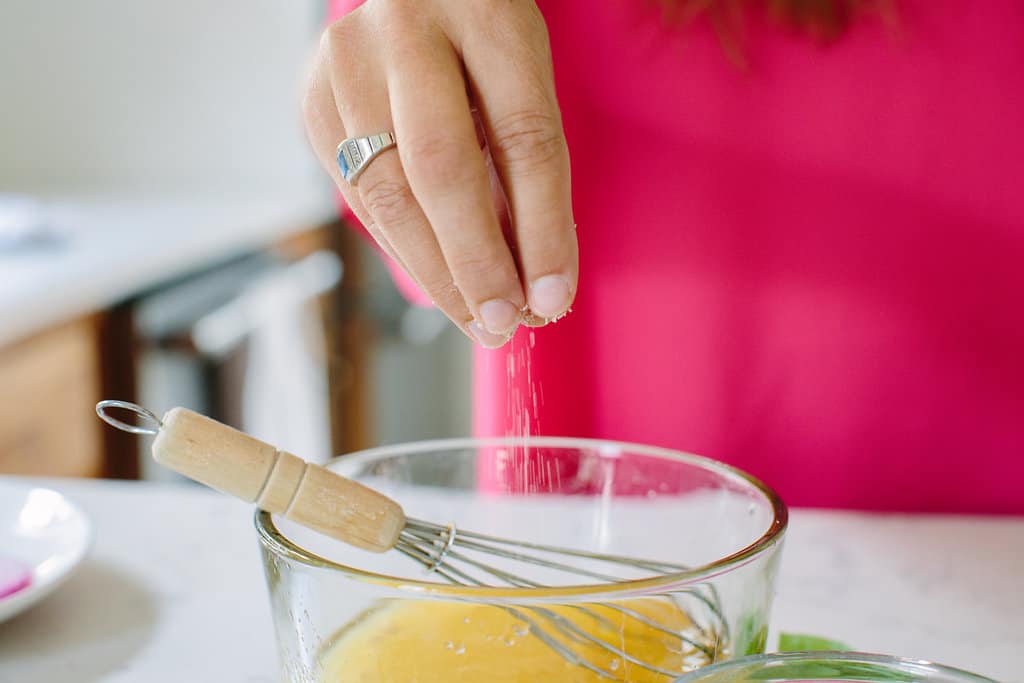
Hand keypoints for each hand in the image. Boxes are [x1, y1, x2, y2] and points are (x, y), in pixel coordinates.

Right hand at [302, 0, 576, 347]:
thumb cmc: (478, 36)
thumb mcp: (518, 72)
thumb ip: (525, 158)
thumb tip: (535, 276)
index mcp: (483, 12)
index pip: (522, 136)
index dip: (541, 228)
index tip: (552, 295)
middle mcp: (406, 32)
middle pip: (443, 169)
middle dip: (476, 263)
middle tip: (504, 323)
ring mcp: (347, 66)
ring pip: (388, 194)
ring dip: (436, 273)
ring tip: (476, 319)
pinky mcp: (313, 101)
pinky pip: (359, 198)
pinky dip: (403, 250)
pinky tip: (437, 281)